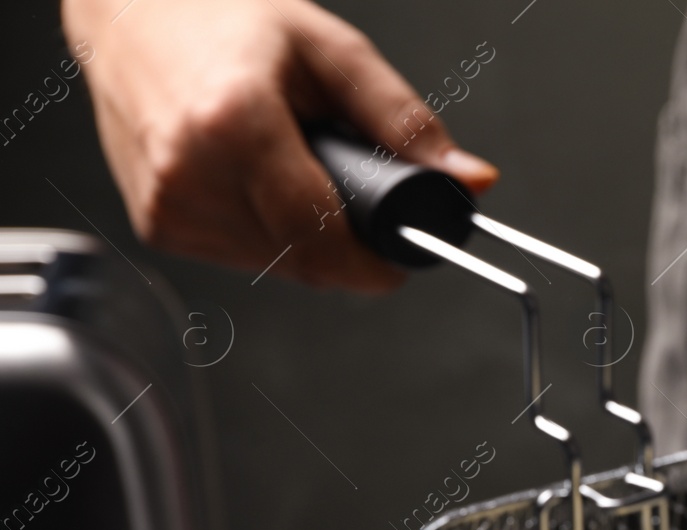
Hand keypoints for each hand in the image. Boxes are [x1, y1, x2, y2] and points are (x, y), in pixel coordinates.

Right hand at [61, 0, 498, 291]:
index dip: (371, 261)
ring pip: (277, 264)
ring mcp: (167, 206)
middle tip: (347, 189)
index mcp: (233, 125)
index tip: (399, 260)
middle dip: (344, 241)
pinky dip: (268, 232)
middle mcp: (189, 173)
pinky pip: (242, 256)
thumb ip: (405, 123)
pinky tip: (256, 182)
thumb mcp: (332, 53)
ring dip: (306, 237)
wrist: (131, 12)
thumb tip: (471, 180)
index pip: (321, 236)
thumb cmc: (225, 19)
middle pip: (304, 258)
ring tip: (292, 168)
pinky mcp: (156, 225)